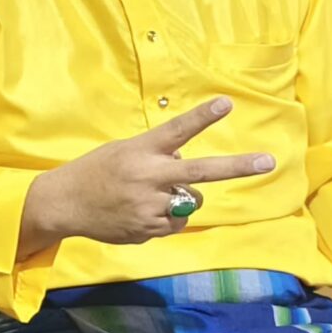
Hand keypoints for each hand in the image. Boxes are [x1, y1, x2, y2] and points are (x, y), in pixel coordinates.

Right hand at [21, 98, 275, 253]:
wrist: (64, 204)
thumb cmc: (96, 171)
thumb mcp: (124, 151)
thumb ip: (157, 154)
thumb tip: (186, 162)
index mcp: (141, 151)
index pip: (177, 130)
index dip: (203, 117)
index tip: (226, 103)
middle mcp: (148, 176)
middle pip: (200, 172)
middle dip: (237, 167)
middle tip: (267, 162)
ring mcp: (149, 205)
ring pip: (189, 202)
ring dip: (180, 198)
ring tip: (149, 196)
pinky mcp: (148, 229)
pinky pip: (175, 224)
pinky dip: (166, 218)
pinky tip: (140, 212)